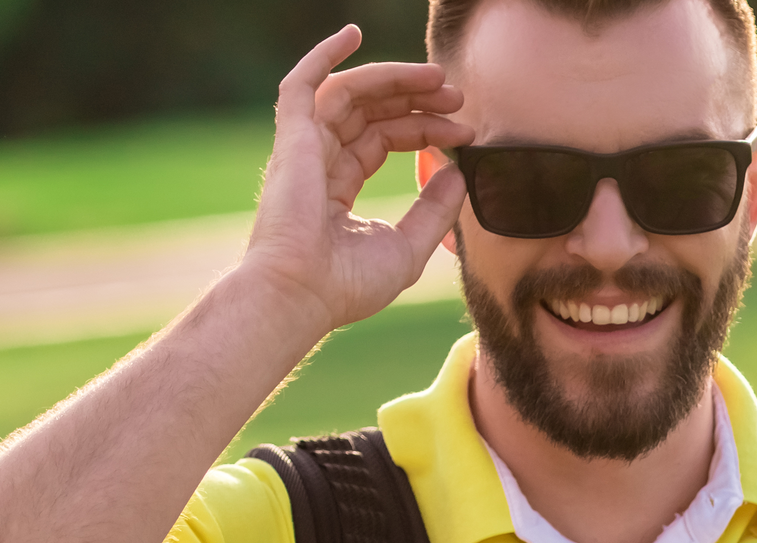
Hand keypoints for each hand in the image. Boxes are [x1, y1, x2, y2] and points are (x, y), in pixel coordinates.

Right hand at [238, 25, 476, 330]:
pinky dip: (323, 55)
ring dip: (392, 79)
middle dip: (415, 99)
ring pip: (349, 94)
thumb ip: (436, 210)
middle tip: (456, 96)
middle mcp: (318, 164)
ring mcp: (302, 150)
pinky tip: (351, 33)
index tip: (465, 131)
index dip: (425, 130)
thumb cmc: (347, 286)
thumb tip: (460, 172)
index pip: (386, 140)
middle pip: (371, 113)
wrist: (303, 296)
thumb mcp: (408, 246)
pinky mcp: (291, 140)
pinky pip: (301, 85)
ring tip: (436, 78)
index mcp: (338, 189)